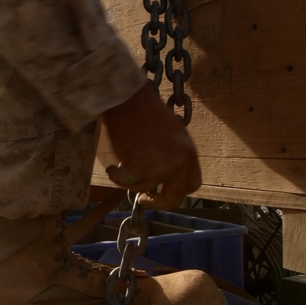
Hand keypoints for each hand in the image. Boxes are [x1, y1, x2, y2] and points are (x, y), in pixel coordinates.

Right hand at [100, 82, 201, 211]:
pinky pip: (127, 183)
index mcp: (190, 155)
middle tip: (145, 199)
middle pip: (172, 199)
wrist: (130, 103)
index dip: (179, 190)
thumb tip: (170, 173)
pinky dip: (117, 177)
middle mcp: (178, 166)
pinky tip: (112, 169)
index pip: (193, 185)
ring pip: (144, 190)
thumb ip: (177, 155)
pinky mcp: (138, 170)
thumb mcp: (175, 134)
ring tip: (120, 173)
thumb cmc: (148, 112)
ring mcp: (159, 170)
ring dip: (131, 184)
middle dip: (157, 202)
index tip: (166, 190)